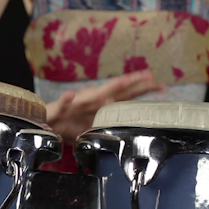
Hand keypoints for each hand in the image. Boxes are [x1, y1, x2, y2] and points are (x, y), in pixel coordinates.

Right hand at [47, 70, 165, 142]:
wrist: (47, 122)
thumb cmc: (69, 124)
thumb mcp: (93, 127)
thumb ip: (108, 125)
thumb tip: (127, 130)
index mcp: (102, 104)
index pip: (126, 95)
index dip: (143, 90)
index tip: (162, 87)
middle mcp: (93, 99)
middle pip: (117, 90)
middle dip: (133, 84)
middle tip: (152, 78)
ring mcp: (78, 103)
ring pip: (93, 94)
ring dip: (106, 90)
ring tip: (122, 84)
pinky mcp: (62, 108)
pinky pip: (64, 103)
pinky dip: (68, 99)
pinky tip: (71, 95)